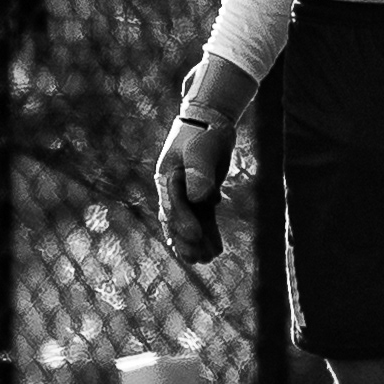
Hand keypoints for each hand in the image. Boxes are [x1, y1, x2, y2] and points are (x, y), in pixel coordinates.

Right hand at [154, 110, 235, 265]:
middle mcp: (173, 190)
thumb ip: (199, 172)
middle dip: (187, 240)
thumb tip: (199, 198)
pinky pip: (203, 218)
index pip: (173, 205)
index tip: (195, 236)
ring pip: (190, 222)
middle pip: (177, 220)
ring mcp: (187, 194)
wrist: (209, 123)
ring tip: (208, 260)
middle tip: (197, 259)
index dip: (183, 222)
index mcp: (167, 178)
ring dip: (198, 241)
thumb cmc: (203, 134)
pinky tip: (216, 249)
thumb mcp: (201, 149)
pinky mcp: (201, 196)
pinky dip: (209, 233)